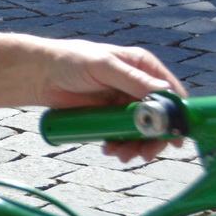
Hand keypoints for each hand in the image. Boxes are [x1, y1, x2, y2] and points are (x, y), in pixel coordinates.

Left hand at [35, 42, 185, 161]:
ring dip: (136, 145)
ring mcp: (124, 101)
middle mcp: (138, 84)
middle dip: (153, 138)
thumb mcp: (103, 66)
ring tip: (121, 155)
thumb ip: (133, 79)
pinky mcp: (110, 115)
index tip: (174, 137)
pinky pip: (124, 134)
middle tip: (144, 154)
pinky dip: (121, 145)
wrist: (39, 74)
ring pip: (143, 130)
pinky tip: (110, 150)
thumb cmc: (69, 60)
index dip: (176, 115)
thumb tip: (164, 91)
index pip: (170, 92)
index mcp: (142, 65)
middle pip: (160, 117)